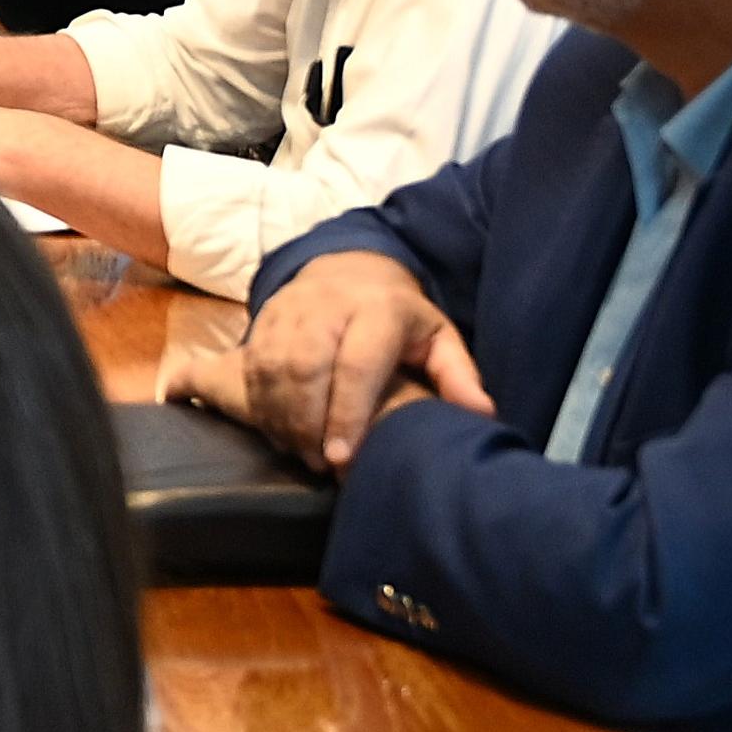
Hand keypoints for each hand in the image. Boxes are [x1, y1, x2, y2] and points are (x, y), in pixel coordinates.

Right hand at [227, 250, 491, 473]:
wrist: (350, 269)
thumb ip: (458, 376)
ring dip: (281, 418)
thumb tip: (481, 414)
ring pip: (272, 367)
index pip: (357, 363)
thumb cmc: (400, 320)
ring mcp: (290, 308)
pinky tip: (278, 433)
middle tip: (319, 463)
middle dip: (308, 422)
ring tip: (300, 454)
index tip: (342, 458)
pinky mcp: (263, 317)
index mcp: (379, 309)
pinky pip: (251, 366)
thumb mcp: (438, 338)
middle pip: (305, 365)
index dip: (348, 413)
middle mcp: (329, 304)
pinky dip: (260, 405)